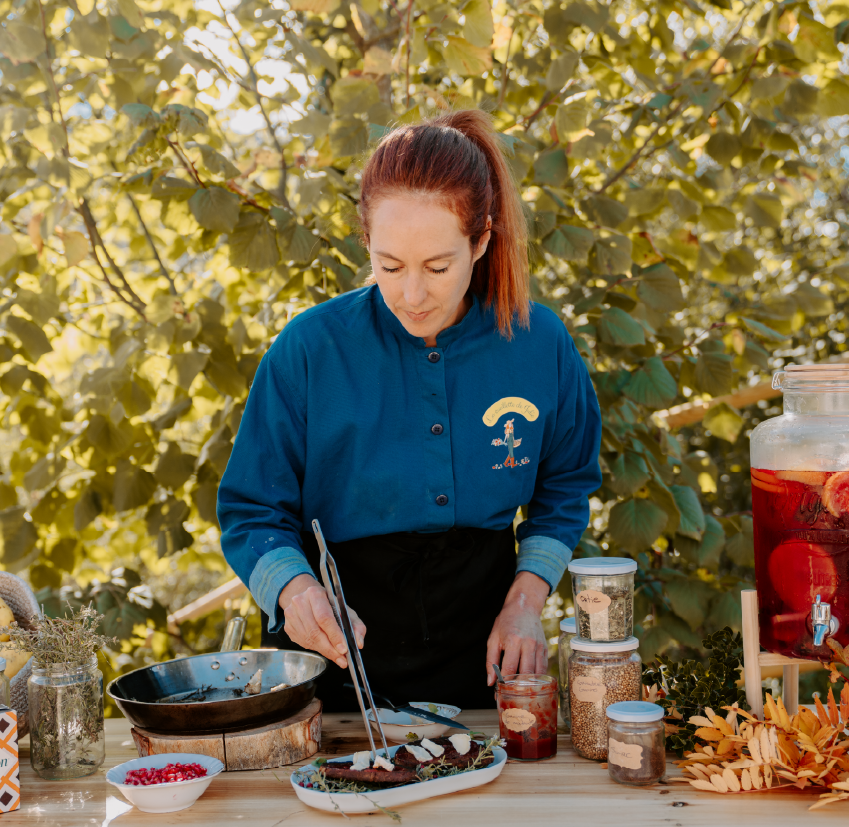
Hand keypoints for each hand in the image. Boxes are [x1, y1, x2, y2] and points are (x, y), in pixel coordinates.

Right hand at [279, 573, 366, 668]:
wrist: (308, 599)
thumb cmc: (329, 605)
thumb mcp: (346, 610)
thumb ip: (356, 626)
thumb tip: (359, 643)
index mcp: (315, 593)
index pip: (325, 618)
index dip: (334, 635)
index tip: (344, 649)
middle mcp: (300, 602)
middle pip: (315, 631)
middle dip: (330, 648)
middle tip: (342, 658)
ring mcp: (291, 614)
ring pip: (308, 639)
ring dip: (324, 651)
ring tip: (336, 657)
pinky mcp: (288, 626)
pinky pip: (303, 643)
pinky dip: (316, 649)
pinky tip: (325, 648)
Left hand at [485, 571, 549, 685]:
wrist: (524, 606)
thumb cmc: (506, 621)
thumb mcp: (493, 638)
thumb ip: (491, 661)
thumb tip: (491, 682)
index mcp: (513, 641)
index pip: (509, 669)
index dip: (504, 684)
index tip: (500, 691)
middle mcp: (528, 644)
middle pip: (525, 674)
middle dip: (518, 688)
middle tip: (511, 696)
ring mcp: (538, 646)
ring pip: (537, 673)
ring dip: (529, 685)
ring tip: (521, 693)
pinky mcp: (545, 648)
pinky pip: (544, 668)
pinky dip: (538, 678)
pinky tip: (531, 684)